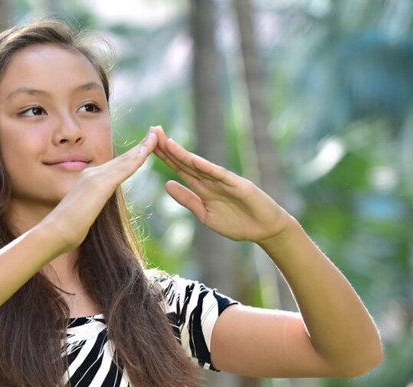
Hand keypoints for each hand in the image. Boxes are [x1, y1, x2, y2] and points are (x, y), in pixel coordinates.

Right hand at [41, 128, 157, 251]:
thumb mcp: (84, 211)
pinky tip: (147, 151)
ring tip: (156, 134)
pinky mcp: (100, 186)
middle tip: (156, 130)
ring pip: (125, 160)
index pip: (117, 164)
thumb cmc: (67, 228)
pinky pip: (123, 170)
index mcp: (89, 179)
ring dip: (143, 146)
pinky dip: (136, 159)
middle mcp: (92, 173)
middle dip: (141, 143)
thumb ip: (93, 204)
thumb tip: (95, 206)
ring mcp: (95, 177)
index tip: (146, 144)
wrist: (55, 231)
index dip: (133, 153)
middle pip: (123, 157)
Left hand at [153, 129, 294, 244]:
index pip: (179, 169)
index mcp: (202, 188)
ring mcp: (225, 181)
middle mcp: (211, 180)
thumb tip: (166, 184)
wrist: (264, 230)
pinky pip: (220, 175)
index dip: (164, 157)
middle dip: (169, 147)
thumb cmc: (238, 223)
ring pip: (199, 165)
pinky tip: (193, 159)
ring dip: (183, 153)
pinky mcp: (238, 186)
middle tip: (152, 130)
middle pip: (186, 161)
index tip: (147, 145)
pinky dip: (207, 167)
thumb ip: (187, 200)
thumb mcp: (205, 215)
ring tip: (166, 141)